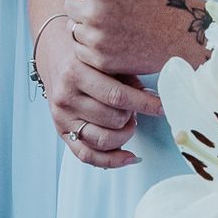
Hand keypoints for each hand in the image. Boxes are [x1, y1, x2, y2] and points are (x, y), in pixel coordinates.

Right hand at [34, 16, 162, 169]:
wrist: (55, 57)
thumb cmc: (86, 56)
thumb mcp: (105, 57)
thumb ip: (127, 76)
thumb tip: (152, 98)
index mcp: (76, 72)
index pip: (117, 96)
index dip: (144, 104)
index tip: (162, 107)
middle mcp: (66, 97)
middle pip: (112, 120)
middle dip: (132, 116)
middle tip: (135, 107)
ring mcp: (62, 117)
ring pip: (103, 140)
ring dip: (125, 134)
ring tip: (128, 121)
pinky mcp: (62, 132)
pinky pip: (88, 156)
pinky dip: (112, 161)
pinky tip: (129, 156)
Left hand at [59, 0, 207, 77]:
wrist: (185, 35)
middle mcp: (94, 13)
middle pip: (68, 5)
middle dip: (82, 4)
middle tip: (107, 7)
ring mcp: (97, 39)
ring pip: (73, 28)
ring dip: (86, 26)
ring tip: (112, 24)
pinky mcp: (101, 61)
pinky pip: (80, 50)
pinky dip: (92, 45)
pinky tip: (113, 39)